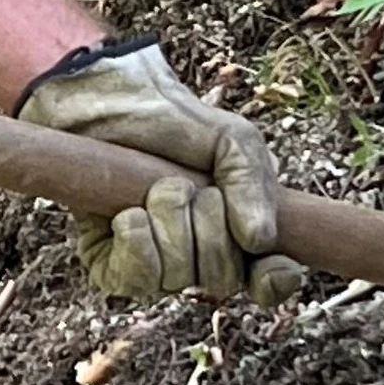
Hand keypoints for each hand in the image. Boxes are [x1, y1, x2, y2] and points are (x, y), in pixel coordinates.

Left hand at [16, 42, 305, 307]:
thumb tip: (259, 240)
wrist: (109, 103)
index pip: (267, 281)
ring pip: (179, 279)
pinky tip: (129, 213)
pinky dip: (137, 243)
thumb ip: (253, 182)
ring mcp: (156, 267)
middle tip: (188, 185)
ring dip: (170, 223)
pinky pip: (136, 281)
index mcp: (237, 234)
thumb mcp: (231, 139)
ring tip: (157, 187)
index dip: (273, 280)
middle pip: (223, 278)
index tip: (272, 261)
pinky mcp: (112, 266)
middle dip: (209, 225)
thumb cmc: (173, 122)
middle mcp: (199, 258)